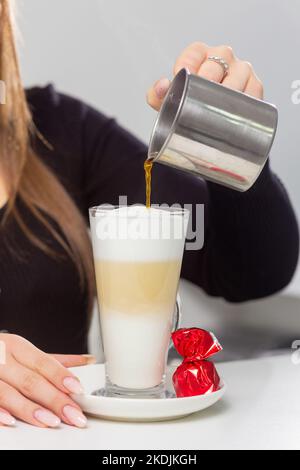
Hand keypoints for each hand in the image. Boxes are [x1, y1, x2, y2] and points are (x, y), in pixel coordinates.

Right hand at [0, 333, 94, 427]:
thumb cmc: (1, 354)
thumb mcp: (25, 351)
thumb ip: (54, 360)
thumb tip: (87, 361)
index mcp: (18, 347)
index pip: (44, 362)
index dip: (61, 376)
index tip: (78, 389)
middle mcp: (3, 359)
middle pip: (31, 380)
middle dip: (55, 399)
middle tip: (73, 414)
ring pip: (9, 393)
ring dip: (30, 409)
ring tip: (50, 421)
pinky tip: (11, 421)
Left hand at [147, 42, 263, 110]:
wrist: (210, 123)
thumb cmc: (189, 105)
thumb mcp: (170, 100)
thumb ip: (158, 95)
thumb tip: (162, 87)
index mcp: (200, 54)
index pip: (194, 53)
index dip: (187, 66)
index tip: (181, 80)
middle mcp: (222, 56)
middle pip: (216, 65)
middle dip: (206, 81)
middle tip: (198, 99)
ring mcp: (241, 70)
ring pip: (236, 77)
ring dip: (227, 93)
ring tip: (218, 108)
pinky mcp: (254, 86)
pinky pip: (253, 91)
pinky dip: (246, 102)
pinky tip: (238, 111)